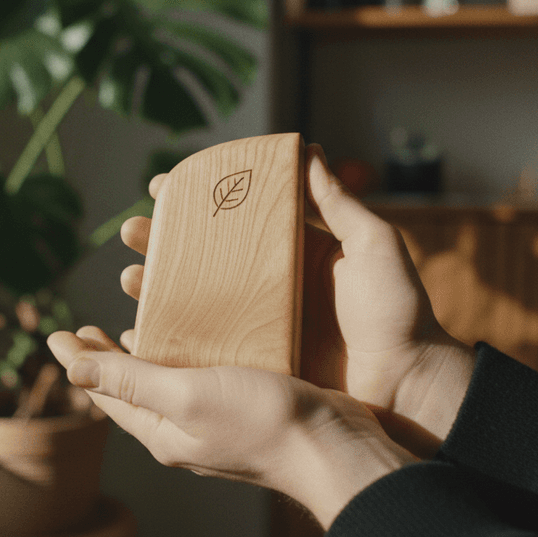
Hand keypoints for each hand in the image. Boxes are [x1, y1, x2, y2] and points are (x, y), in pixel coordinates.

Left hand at [47, 327, 416, 527]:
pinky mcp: (247, 402)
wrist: (334, 446)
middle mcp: (184, 428)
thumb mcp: (187, 395)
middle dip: (108, 358)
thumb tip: (73, 370)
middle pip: (133, 387)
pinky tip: (198, 333)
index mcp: (162, 431)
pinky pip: (205, 374)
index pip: (107, 394)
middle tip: (88, 329)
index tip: (57, 334)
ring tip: (134, 323)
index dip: (80, 361)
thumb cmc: (261, 423)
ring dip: (148, 350)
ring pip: (170, 379)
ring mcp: (216, 418)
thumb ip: (131, 380)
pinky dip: (190, 350)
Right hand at [119, 145, 476, 455]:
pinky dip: (169, 340)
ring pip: (192, 301)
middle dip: (160, 243)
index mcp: (292, 252)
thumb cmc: (398, 313)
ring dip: (155, 288)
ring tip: (129, 279)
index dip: (194, 201)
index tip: (161, 186)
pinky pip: (202, 348)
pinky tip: (141, 333)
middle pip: (200, 257)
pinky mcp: (254, 363)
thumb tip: (309, 151)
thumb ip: (338, 203)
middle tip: (131, 232)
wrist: (408, 386)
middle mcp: (268, 286)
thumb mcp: (373, 246)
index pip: (234, 217)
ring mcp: (258, 326)